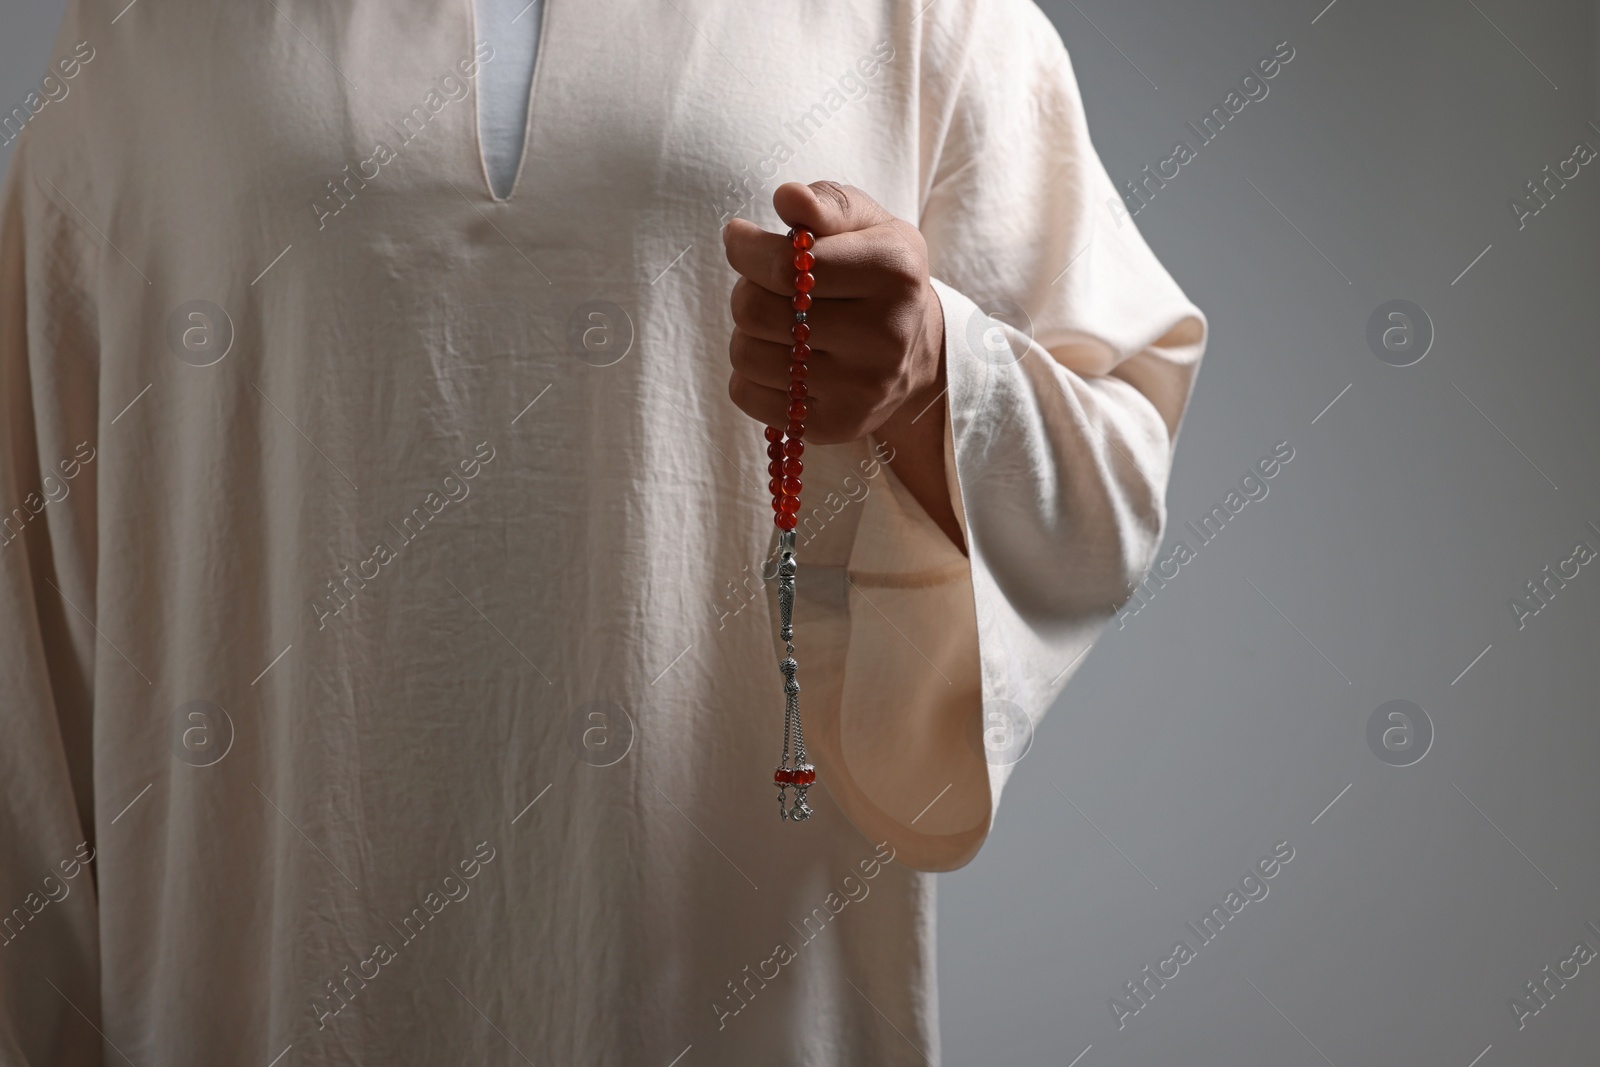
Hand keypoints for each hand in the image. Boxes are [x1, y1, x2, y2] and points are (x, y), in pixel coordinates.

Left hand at [721, 181, 945, 445]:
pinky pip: (747, 395)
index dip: (745, 248)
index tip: (739, 237)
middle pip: (756, 312)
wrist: (918, 350)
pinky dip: (750, 373)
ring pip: (746, 355)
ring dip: (747, 332)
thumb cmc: (877, 273)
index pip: (785, 266)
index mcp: (895, 272)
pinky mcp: (835, 426)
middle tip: (765, 285)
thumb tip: (788, 198)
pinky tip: (781, 359)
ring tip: (778, 323)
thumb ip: (828, 203)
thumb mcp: (868, 223)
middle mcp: (884, 337)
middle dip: (747, 289)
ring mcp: (861, 389)